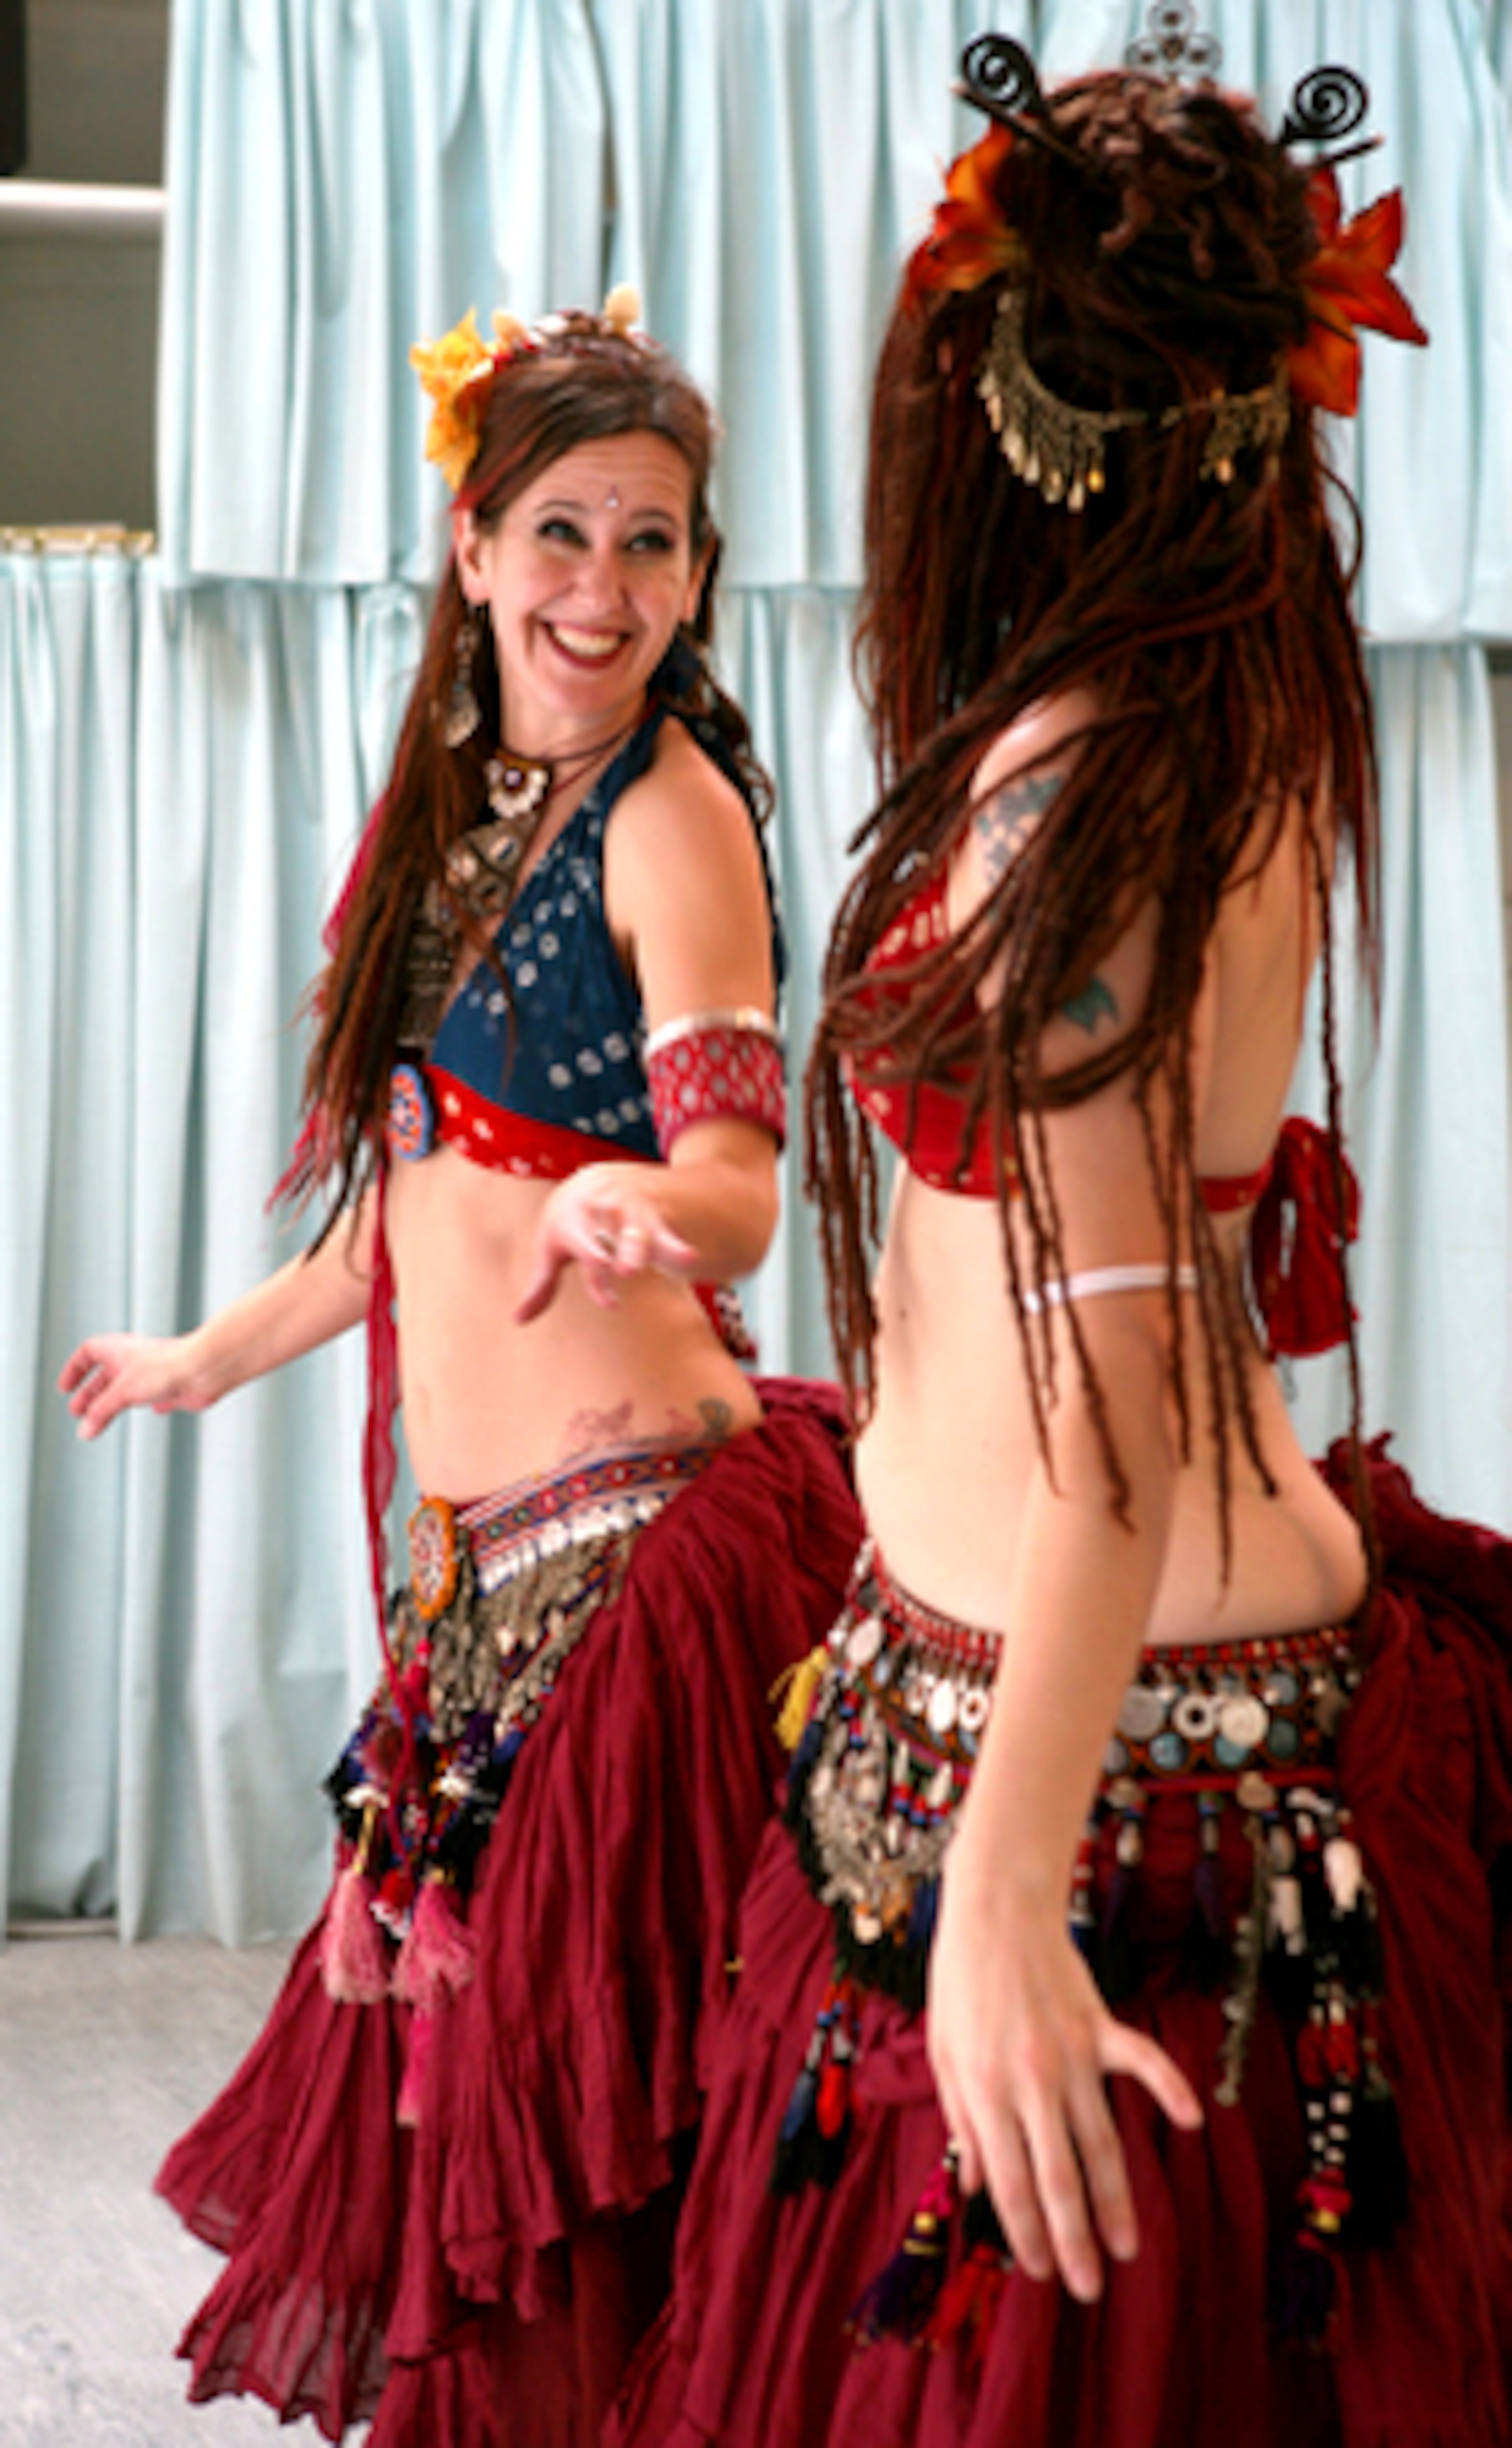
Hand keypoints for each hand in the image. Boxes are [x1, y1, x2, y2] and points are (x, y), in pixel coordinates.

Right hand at [58, 1332, 212, 1439]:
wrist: (204, 1369)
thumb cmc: (167, 1367)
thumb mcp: (123, 1392)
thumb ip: (102, 1411)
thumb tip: (85, 1428)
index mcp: (119, 1350)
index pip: (89, 1353)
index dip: (75, 1369)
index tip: (66, 1387)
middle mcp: (136, 1359)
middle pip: (105, 1376)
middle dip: (90, 1394)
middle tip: (79, 1413)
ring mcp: (154, 1373)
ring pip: (128, 1388)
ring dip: (113, 1404)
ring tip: (101, 1420)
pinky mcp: (172, 1387)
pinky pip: (158, 1394)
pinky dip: (151, 1402)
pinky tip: (153, 1410)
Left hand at [514, 1169, 699, 1322]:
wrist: (593, 1179)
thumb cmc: (567, 1225)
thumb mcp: (551, 1249)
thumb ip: (541, 1285)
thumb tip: (518, 1320)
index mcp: (574, 1217)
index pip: (584, 1244)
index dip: (596, 1269)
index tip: (610, 1301)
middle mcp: (603, 1209)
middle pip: (616, 1230)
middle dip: (626, 1249)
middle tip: (629, 1269)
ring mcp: (630, 1211)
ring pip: (642, 1227)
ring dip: (653, 1245)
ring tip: (678, 1262)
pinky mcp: (653, 1217)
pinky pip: (666, 1232)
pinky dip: (677, 1245)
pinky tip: (690, 1258)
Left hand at [927, 1854, 1202, 2304]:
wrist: (994, 1912)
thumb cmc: (960, 1983)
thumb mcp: (943, 2055)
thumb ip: (962, 2122)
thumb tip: (977, 2187)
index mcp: (986, 2091)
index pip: (1010, 2182)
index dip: (1026, 2232)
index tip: (1043, 2271)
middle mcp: (1031, 2080)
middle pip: (1058, 2177)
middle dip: (1074, 2239)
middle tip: (1089, 2288)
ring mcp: (1071, 2053)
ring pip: (1101, 2140)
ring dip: (1117, 2199)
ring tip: (1130, 2247)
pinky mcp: (1100, 2025)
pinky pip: (1142, 2062)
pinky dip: (1169, 2088)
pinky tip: (1191, 2121)